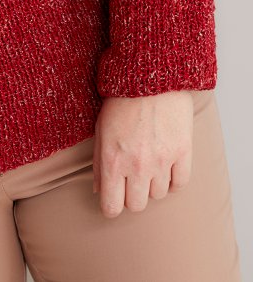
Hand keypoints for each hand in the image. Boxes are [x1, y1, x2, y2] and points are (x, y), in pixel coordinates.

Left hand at [92, 89, 195, 218]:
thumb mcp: (100, 128)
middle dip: (131, 195)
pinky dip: (173, 179)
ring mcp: (162, 160)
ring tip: (148, 162)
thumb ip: (99, 162)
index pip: (112, 207)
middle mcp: (136, 165)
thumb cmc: (120, 98)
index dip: (111, 206)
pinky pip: (180, 183)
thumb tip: (99, 190)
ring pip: (158, 195)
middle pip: (136, 205)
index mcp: (112, 159)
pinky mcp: (183, 153)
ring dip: (152, 183)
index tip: (112, 200)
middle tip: (130, 178)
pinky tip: (166, 165)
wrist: (150, 74)